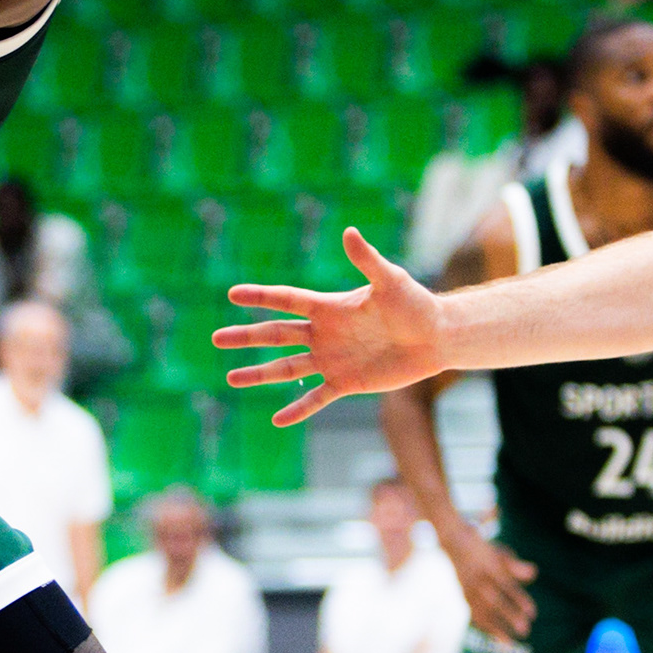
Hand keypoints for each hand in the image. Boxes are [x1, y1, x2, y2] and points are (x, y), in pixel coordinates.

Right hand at [218, 227, 445, 426]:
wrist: (435, 337)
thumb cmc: (415, 303)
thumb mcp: (390, 281)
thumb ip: (366, 261)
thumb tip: (349, 233)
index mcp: (330, 307)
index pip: (287, 300)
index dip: (260, 297)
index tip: (232, 294)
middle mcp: (324, 333)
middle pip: (276, 334)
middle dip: (247, 337)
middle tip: (217, 338)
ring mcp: (332, 359)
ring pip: (287, 367)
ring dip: (259, 374)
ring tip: (231, 379)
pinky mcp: (346, 382)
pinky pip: (316, 398)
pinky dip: (298, 409)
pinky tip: (277, 420)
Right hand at [445, 528, 537, 639]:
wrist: (454, 543)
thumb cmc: (484, 550)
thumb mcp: (500, 553)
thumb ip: (516, 565)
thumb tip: (534, 573)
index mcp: (489, 567)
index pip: (507, 585)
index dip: (519, 600)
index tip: (532, 613)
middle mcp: (477, 580)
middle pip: (494, 601)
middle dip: (509, 616)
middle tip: (525, 630)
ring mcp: (468, 589)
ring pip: (482, 611)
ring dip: (496, 628)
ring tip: (510, 643)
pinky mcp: (464, 597)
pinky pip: (474, 614)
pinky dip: (485, 627)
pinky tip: (498, 638)